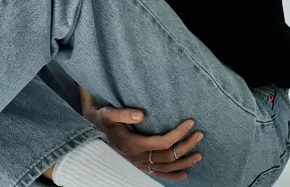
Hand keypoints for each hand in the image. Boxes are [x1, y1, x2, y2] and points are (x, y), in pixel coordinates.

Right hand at [83, 104, 203, 180]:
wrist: (89, 132)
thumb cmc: (101, 119)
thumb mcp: (109, 113)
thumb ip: (125, 114)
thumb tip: (142, 114)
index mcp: (133, 144)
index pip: (163, 141)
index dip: (178, 133)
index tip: (190, 122)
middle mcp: (137, 158)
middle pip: (168, 155)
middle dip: (186, 145)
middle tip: (200, 135)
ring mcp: (138, 164)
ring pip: (166, 167)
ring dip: (184, 161)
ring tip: (199, 154)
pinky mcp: (138, 165)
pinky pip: (158, 174)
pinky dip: (173, 175)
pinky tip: (184, 174)